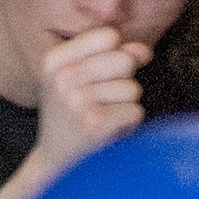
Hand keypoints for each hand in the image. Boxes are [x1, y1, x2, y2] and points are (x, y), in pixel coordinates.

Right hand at [31, 26, 147, 172]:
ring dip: (124, 106)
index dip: (115, 54)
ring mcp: (78, 102)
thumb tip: (144, 51)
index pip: (109, 36)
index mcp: (54, 60)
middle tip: (101, 99)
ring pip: (133, 89)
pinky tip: (106, 131)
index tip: (97, 74)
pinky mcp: (96, 124)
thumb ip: (114, 55)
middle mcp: (62, 79)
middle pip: (125, 60)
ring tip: (102, 116)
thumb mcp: (81, 78)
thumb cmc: (73, 114)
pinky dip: (127, 124)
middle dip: (123, 80)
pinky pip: (136, 112)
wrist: (56, 162)